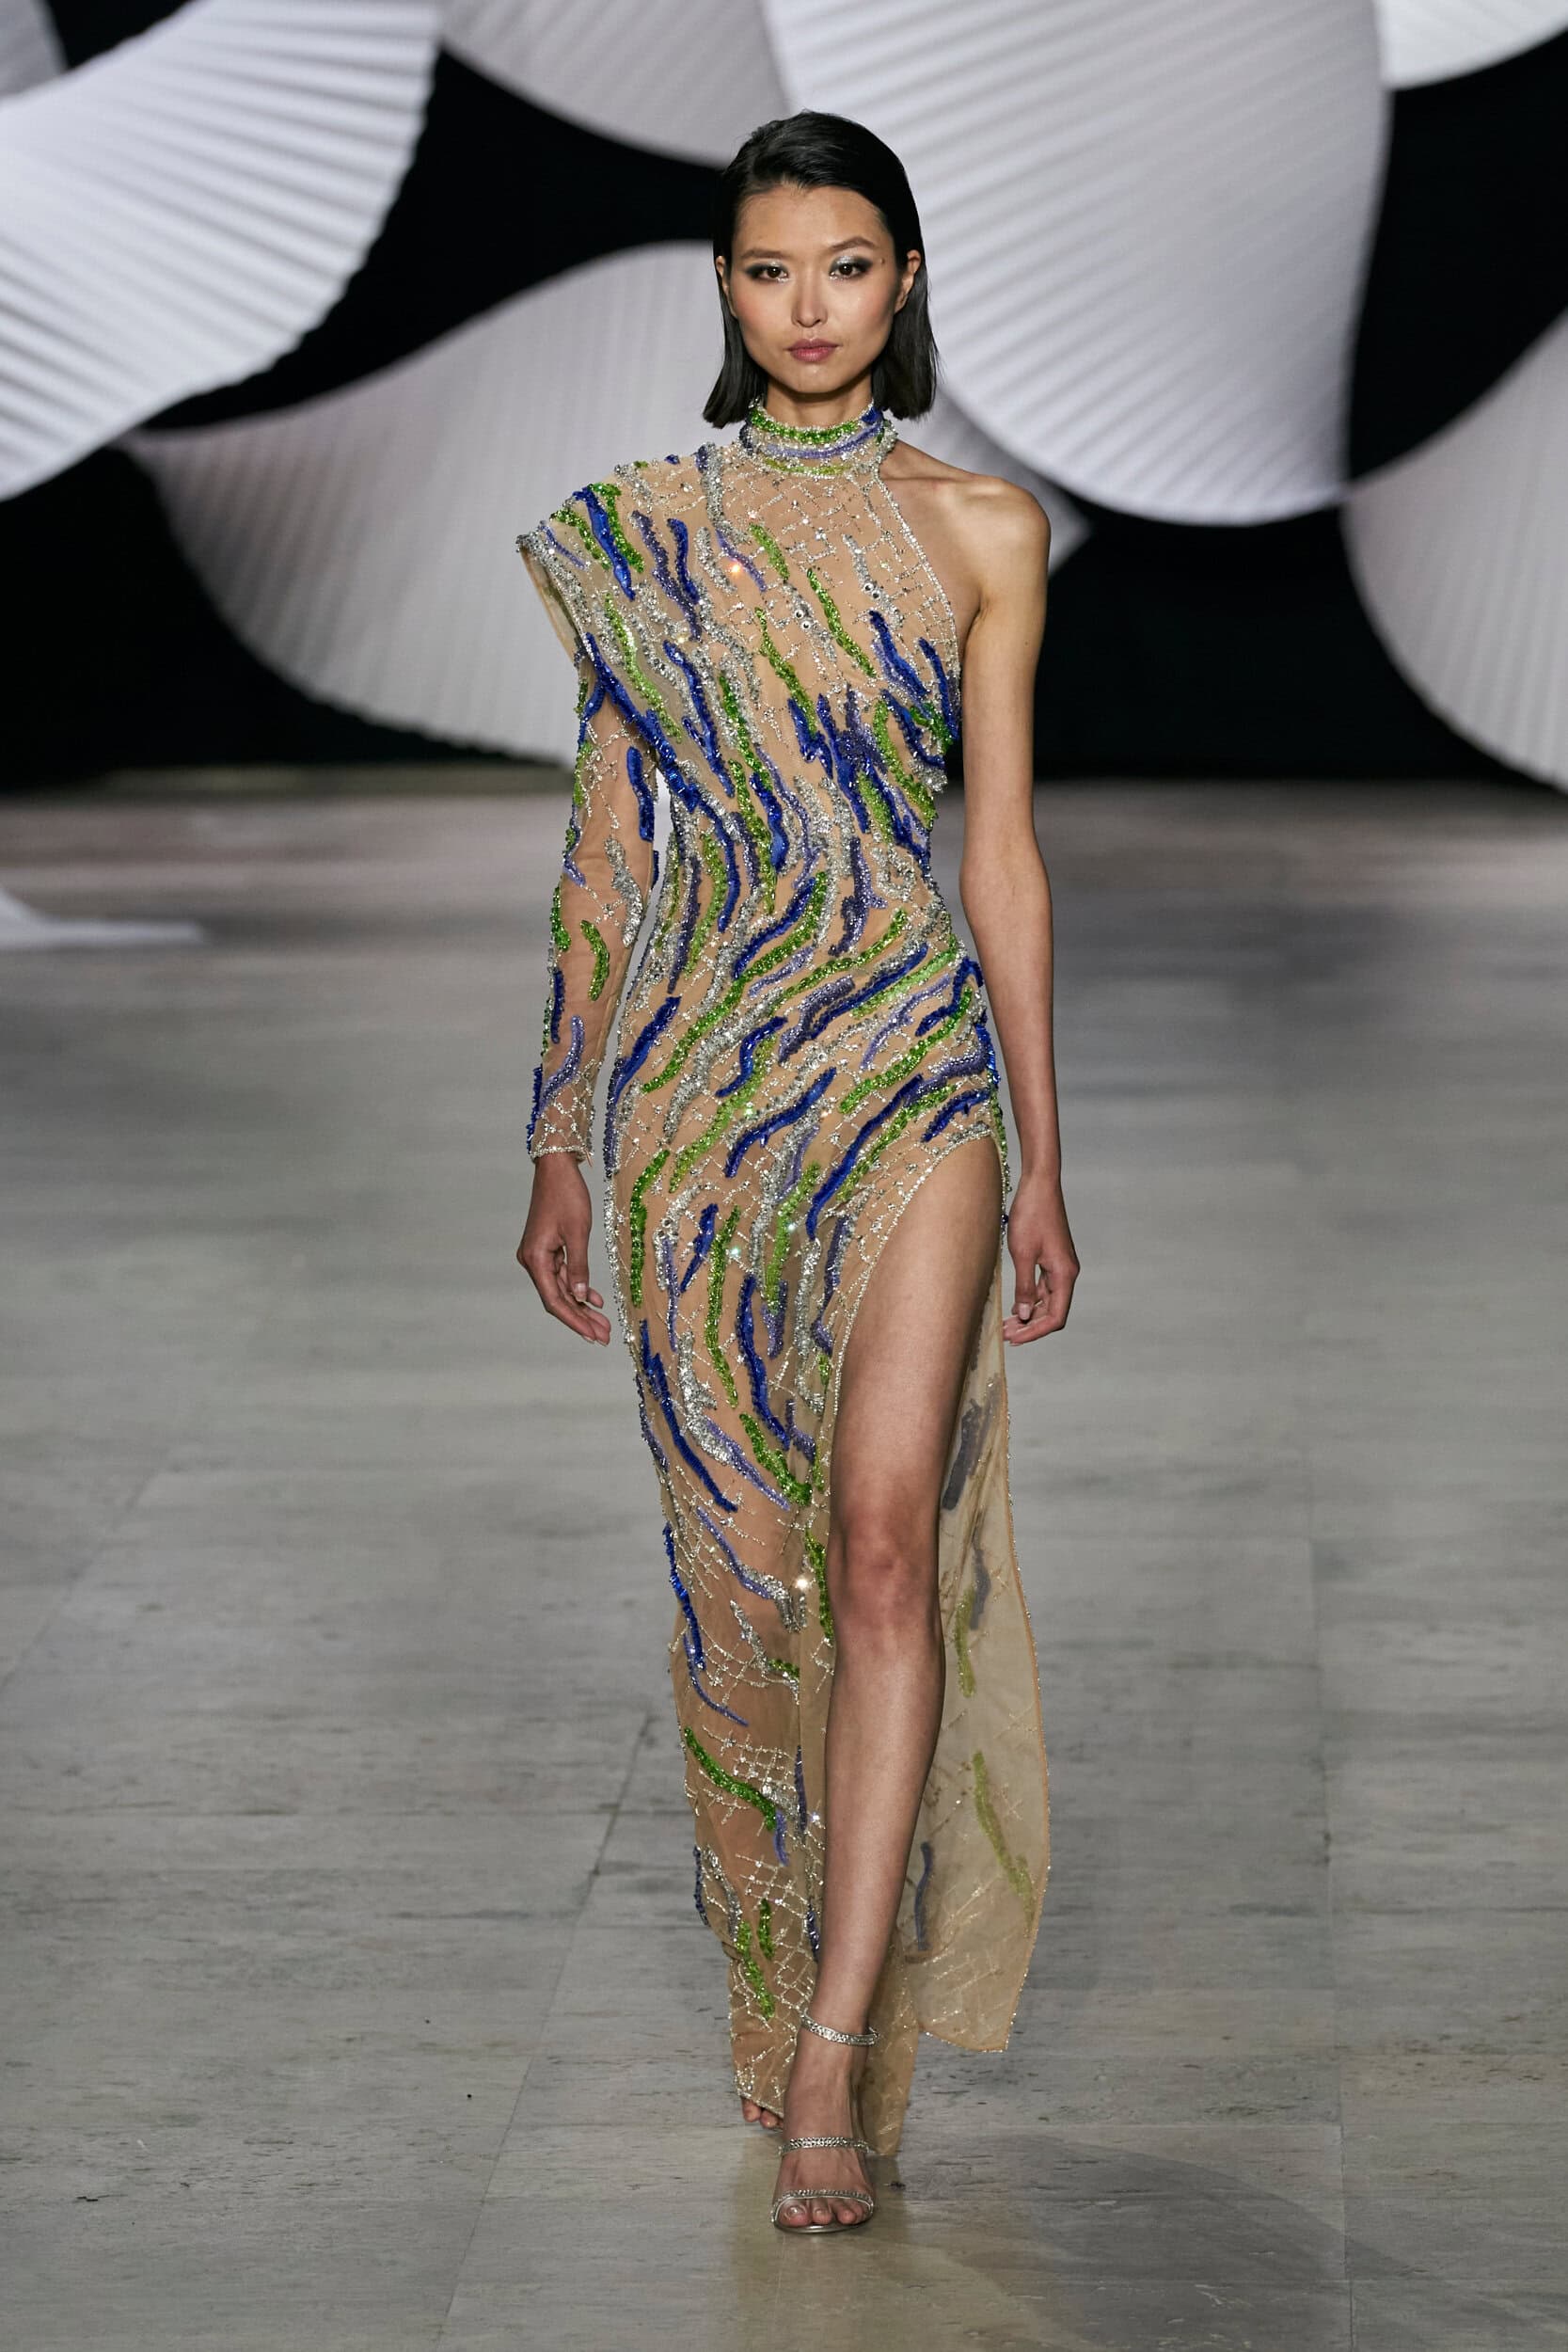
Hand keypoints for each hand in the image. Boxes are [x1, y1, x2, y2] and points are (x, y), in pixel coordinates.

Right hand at [517, 1154, 611, 1343]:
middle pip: (557, 1298)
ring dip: (581, 1306)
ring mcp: (539, 1255)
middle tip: (603, 1336)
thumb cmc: (567, 1195)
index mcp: (536, 1259)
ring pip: (561, 1288)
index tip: (593, 1336)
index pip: (554, 1300)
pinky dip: (578, 1287)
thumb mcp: (577, 1232)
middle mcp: (532, 1260)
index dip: (574, 1321)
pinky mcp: (547, 1248)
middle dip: (580, 1318)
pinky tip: (594, 1300)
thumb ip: (579, 1267)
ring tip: (603, 1324)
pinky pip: (562, 1274)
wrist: (556, 1168)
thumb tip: (579, 1298)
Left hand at [1003, 1171, 1078, 1343]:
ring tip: (1006, 1326)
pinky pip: (1044, 1287)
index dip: (1036, 1332)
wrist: (1039, 1185)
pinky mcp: (1052, 1259)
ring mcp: (1060, 1266)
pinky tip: (1015, 1307)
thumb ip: (1025, 1288)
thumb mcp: (1022, 1254)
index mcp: (1064, 1274)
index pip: (1056, 1316)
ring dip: (1029, 1314)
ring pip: (1048, 1300)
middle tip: (1005, 1335)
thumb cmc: (1030, 1215)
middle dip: (1030, 1326)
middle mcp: (1067, 1272)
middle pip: (1053, 1311)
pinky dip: (1030, 1299)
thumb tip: (1024, 1316)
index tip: (1015, 1339)